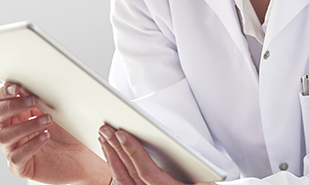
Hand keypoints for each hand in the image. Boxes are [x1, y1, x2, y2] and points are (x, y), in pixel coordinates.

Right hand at [0, 82, 108, 184]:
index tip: (16, 87)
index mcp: (15, 112)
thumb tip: (33, 83)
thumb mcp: (55, 109)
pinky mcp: (21, 166)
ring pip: (4, 136)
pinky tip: (45, 137)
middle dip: (10, 106)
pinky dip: (31, 145)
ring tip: (47, 121)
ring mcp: (13, 148)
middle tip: (32, 101)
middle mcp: (10, 129)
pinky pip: (16, 156)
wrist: (83, 156)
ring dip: (25, 125)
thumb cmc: (68, 131)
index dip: (1, 92)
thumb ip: (41, 97)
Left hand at [99, 125, 216, 184]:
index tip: (122, 135)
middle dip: (116, 149)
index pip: (148, 172)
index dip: (134, 152)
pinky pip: (124, 183)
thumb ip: (192, 162)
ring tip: (104, 137)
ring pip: (123, 179)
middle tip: (106, 129)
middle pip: (130, 174)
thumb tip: (174, 140)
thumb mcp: (204, 178)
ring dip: (112, 156)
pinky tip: (111, 154)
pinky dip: (116, 166)